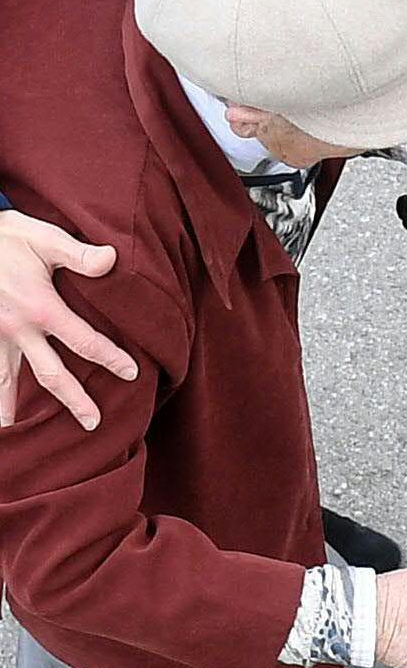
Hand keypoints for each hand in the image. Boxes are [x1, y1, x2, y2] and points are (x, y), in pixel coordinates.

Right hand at [0, 210, 138, 430]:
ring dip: (8, 405)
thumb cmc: (5, 238)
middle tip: (93, 424)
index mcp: (42, 309)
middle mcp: (17, 330)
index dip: (111, 358)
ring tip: (13, 429)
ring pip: (4, 379)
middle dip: (73, 400)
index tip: (132, 374)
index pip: (85, 342)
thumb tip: (113, 259)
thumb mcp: (44, 239)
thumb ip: (78, 254)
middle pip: (51, 374)